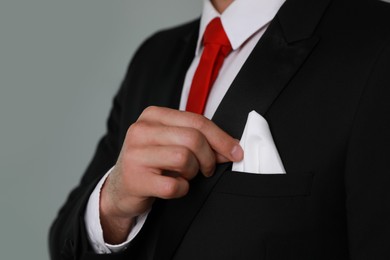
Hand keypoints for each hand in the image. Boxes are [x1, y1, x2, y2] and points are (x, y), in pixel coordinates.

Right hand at [99, 106, 242, 243]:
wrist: (121, 187)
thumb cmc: (152, 162)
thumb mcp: (171, 142)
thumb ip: (198, 139)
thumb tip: (232, 147)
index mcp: (153, 115)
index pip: (197, 121)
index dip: (221, 138)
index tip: (236, 152)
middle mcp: (141, 130)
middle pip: (193, 139)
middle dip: (209, 158)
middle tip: (207, 169)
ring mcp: (135, 154)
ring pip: (184, 159)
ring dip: (193, 172)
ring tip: (185, 175)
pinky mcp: (135, 179)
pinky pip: (174, 185)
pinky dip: (182, 189)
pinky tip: (174, 187)